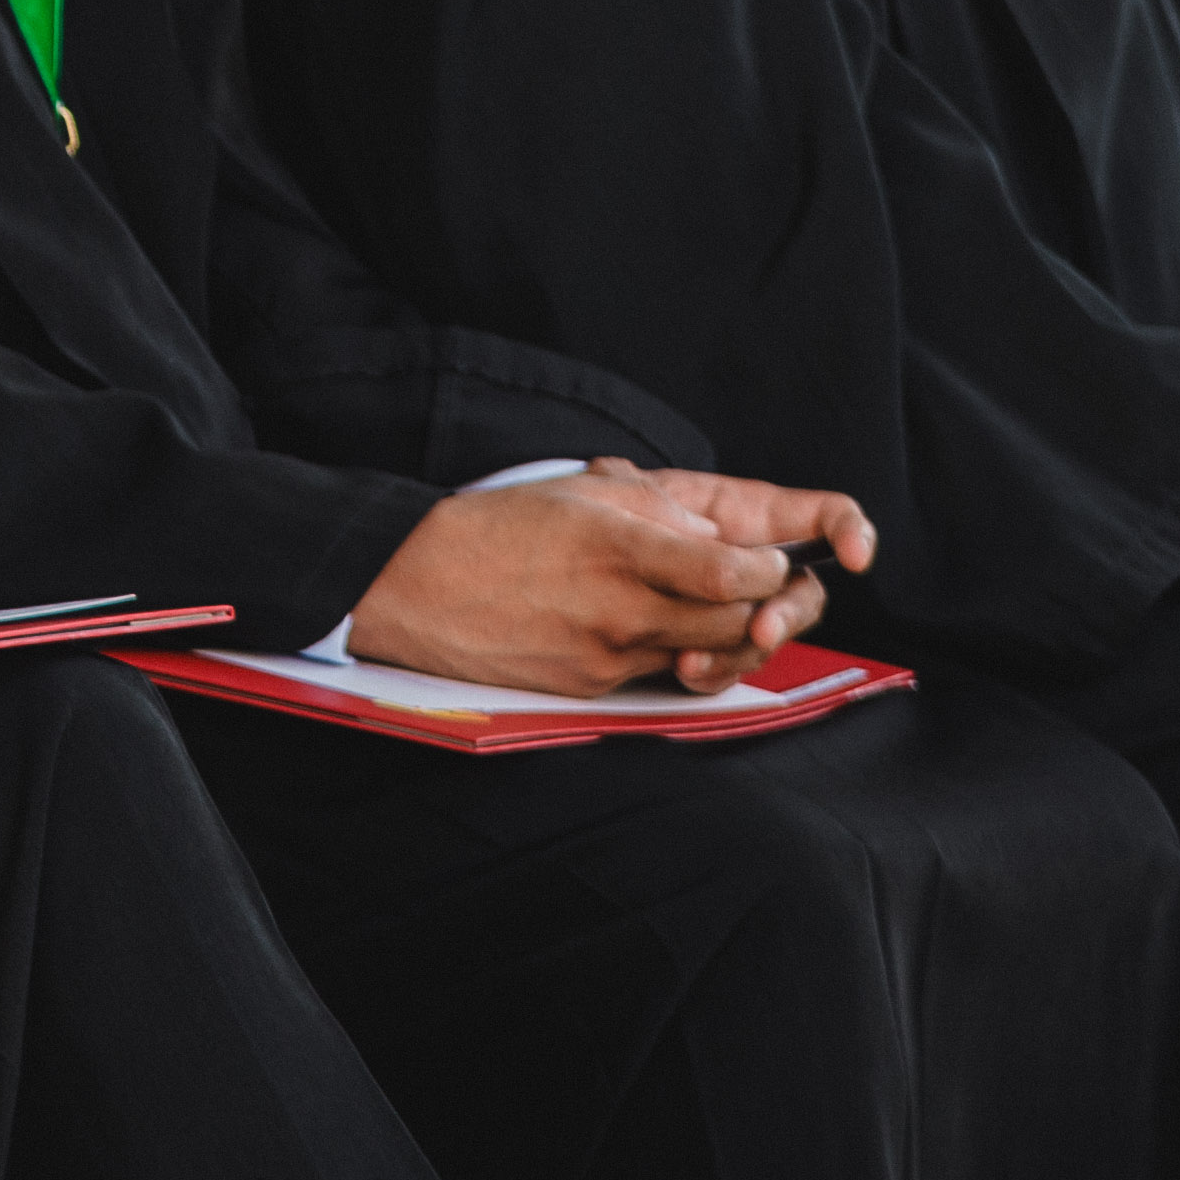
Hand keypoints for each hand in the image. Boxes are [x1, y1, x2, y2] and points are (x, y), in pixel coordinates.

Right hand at [346, 472, 857, 695]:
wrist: (412, 587)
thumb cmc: (493, 528)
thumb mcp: (577, 492)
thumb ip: (657, 507)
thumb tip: (717, 531)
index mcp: (617, 547)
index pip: (730, 575)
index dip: (766, 571)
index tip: (767, 559)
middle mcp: (617, 608)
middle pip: (731, 626)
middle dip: (758, 608)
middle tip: (753, 587)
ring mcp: (604, 656)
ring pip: (699, 655)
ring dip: (716, 633)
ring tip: (702, 605)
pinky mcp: (589, 687)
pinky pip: (652, 672)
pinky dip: (664, 649)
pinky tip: (640, 625)